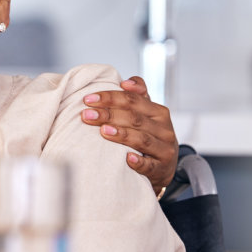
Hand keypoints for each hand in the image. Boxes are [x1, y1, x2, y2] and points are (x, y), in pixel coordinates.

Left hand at [81, 76, 177, 194]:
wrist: (165, 166)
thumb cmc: (150, 136)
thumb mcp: (148, 115)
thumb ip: (138, 97)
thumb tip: (125, 82)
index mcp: (158, 112)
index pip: (133, 100)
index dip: (110, 97)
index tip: (88, 99)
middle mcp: (164, 129)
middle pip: (135, 118)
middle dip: (108, 114)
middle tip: (86, 114)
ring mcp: (164, 149)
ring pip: (142, 139)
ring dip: (122, 134)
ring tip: (103, 131)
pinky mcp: (162, 169)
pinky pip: (150, 165)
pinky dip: (139, 162)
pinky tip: (127, 159)